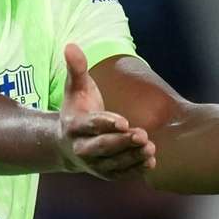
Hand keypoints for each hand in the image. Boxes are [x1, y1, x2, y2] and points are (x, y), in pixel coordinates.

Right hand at [58, 43, 155, 179]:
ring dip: (132, 157)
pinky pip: (120, 174)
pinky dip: (135, 170)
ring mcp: (93, 164)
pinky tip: (151, 161)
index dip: (106, 123)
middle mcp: (81, 148)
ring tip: (150, 147)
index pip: (90, 125)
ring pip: (113, 163)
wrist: (67, 142)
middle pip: (102, 147)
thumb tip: (70, 45)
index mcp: (73, 126)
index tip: (125, 122)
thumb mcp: (76, 87)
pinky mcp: (104, 173)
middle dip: (122, 142)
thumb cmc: (78, 108)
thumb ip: (76, 68)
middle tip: (143, 134)